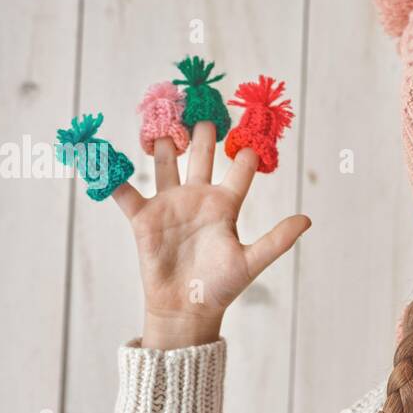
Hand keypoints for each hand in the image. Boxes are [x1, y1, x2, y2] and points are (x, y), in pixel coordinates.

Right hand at [111, 121, 310, 348]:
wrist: (186, 309)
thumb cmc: (221, 287)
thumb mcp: (251, 262)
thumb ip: (277, 240)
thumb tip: (308, 220)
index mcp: (226, 205)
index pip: (238, 170)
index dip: (245, 150)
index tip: (250, 125)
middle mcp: (197, 197)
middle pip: (200, 155)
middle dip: (202, 131)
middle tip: (204, 102)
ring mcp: (169, 204)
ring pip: (164, 162)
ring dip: (162, 141)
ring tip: (161, 114)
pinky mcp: (143, 217)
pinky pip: (124, 190)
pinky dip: (112, 173)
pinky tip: (104, 152)